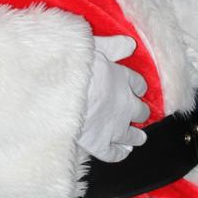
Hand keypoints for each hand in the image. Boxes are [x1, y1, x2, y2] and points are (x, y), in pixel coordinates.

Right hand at [78, 35, 148, 162]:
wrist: (58, 91)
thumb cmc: (72, 65)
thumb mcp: (94, 46)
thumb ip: (112, 46)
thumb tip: (130, 44)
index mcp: (122, 79)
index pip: (137, 84)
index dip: (136, 86)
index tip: (135, 89)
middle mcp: (124, 104)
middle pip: (140, 111)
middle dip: (139, 111)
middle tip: (139, 114)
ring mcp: (114, 126)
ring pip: (132, 134)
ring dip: (136, 136)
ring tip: (138, 138)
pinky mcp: (100, 143)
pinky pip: (115, 153)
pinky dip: (120, 153)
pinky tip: (123, 152)